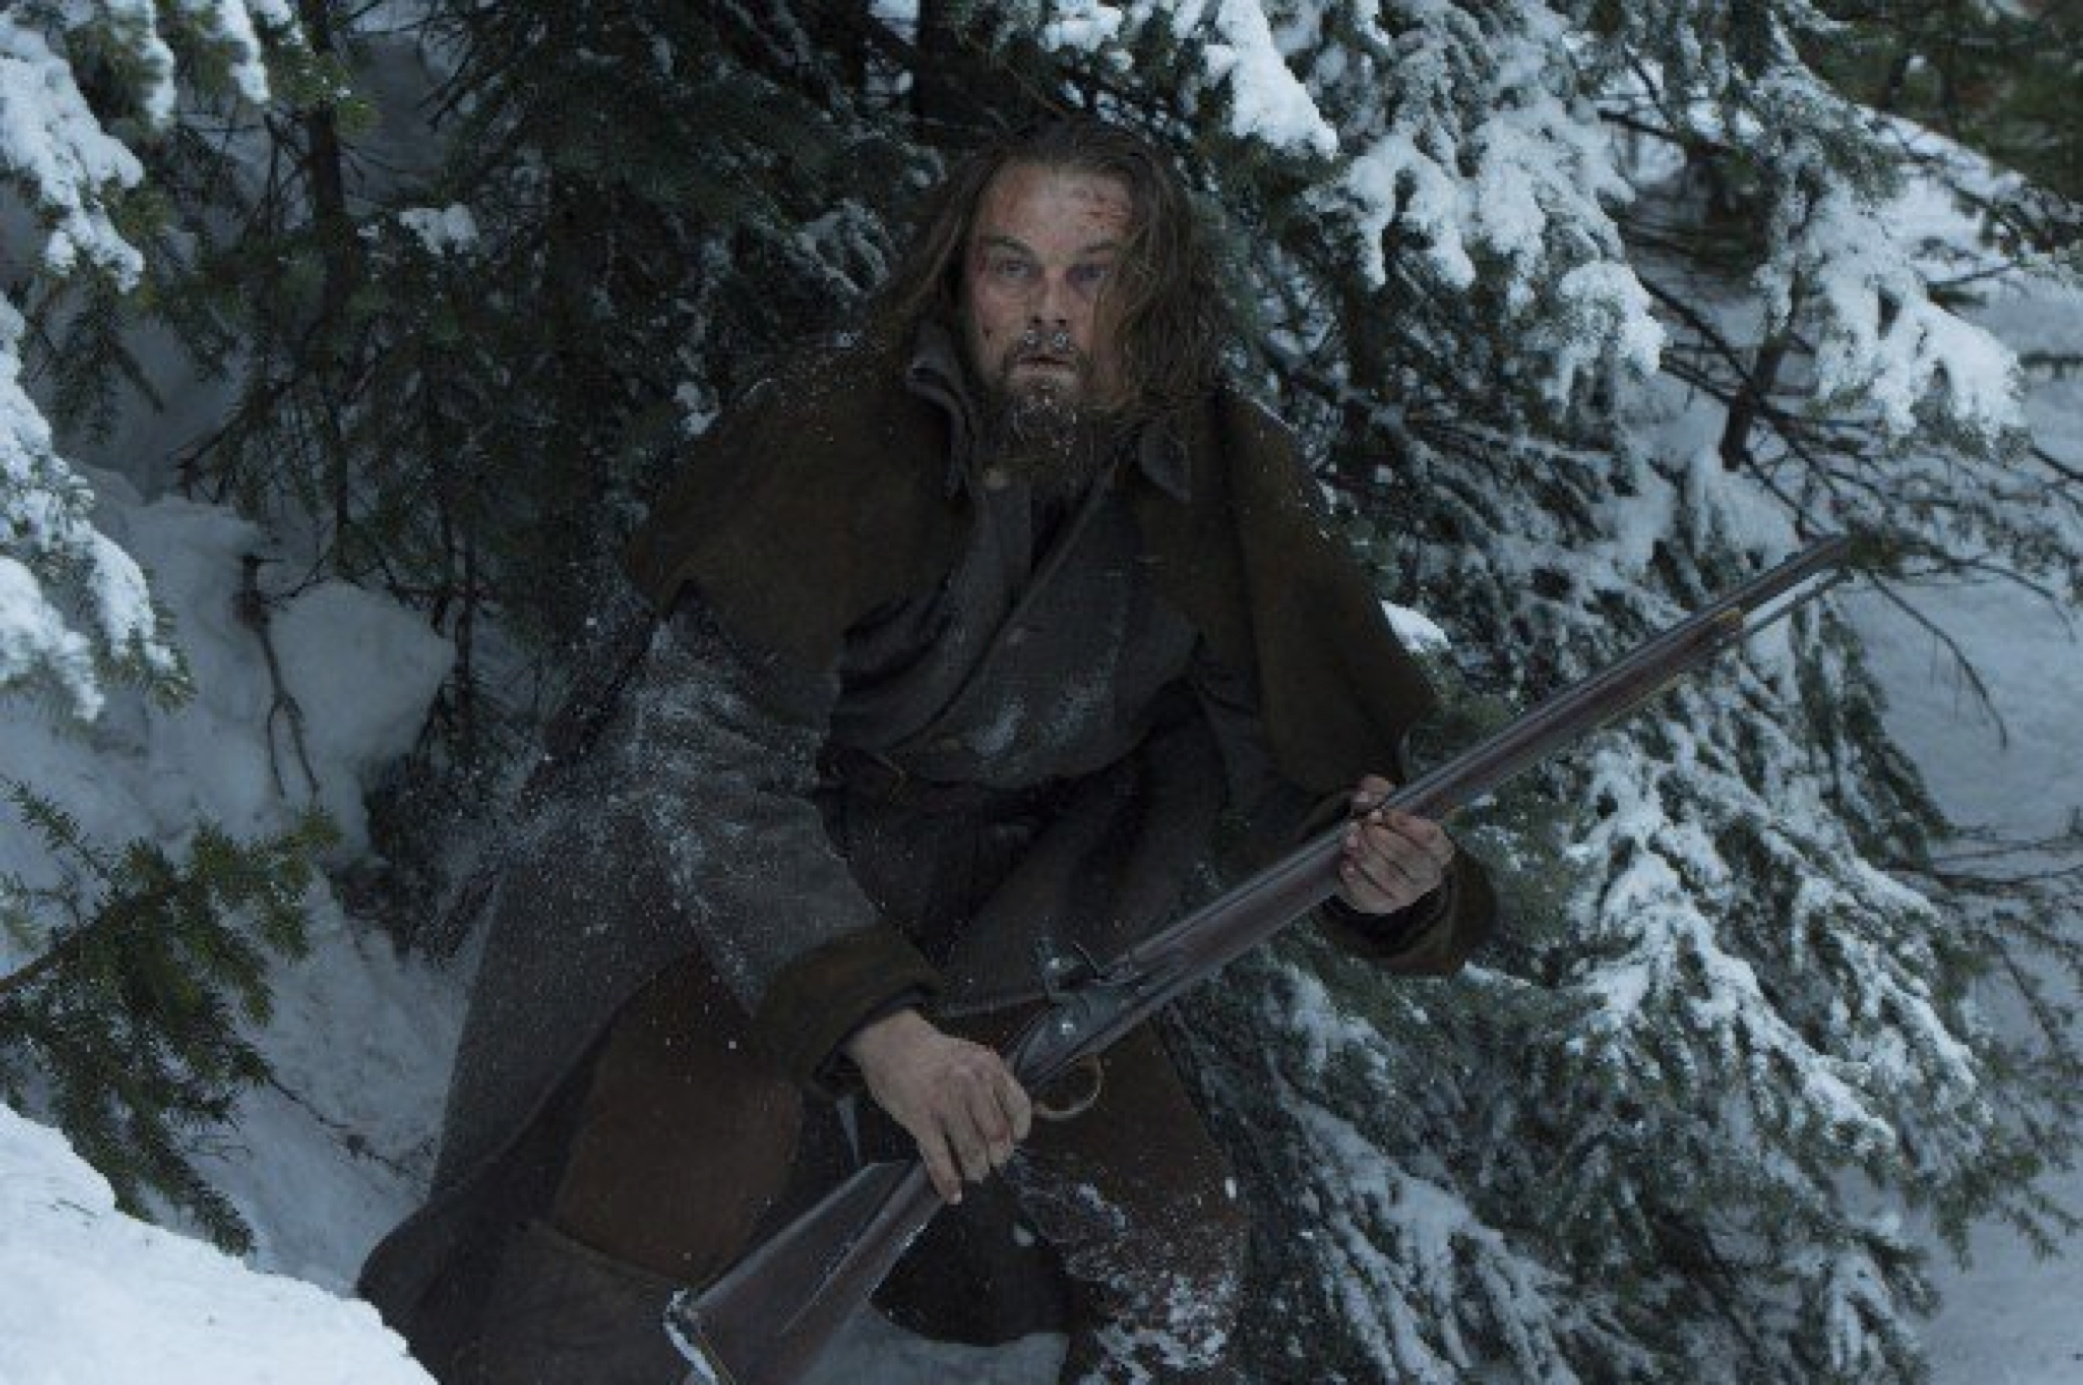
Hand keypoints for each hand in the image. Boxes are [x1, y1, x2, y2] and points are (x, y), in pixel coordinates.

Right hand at [842, 1008, 1033, 1203]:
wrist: (891, 1042)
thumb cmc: (933, 1053)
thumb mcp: (972, 1055)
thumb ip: (992, 1080)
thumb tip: (1012, 1113)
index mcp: (988, 1067)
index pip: (1018, 1107)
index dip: (1019, 1131)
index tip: (1013, 1140)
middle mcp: (971, 1084)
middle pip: (997, 1134)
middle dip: (999, 1157)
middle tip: (993, 1163)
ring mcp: (945, 1102)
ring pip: (972, 1150)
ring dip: (976, 1170)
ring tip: (975, 1174)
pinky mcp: (921, 1119)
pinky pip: (939, 1157)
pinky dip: (948, 1181)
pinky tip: (953, 1192)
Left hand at [1335, 774, 1454, 914]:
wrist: (1369, 856)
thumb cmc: (1384, 827)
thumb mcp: (1384, 803)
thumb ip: (1377, 792)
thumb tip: (1364, 798)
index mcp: (1439, 849)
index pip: (1433, 839)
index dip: (1408, 825)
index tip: (1383, 813)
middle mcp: (1429, 874)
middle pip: (1411, 858)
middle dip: (1382, 840)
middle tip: (1361, 825)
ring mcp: (1408, 894)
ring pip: (1390, 877)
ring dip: (1367, 857)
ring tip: (1349, 840)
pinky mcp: (1384, 905)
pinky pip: (1371, 897)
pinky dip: (1357, 880)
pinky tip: (1346, 864)